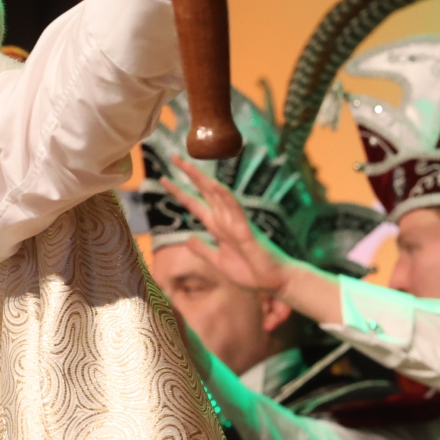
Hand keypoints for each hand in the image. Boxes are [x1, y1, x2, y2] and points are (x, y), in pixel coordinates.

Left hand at [162, 158, 343, 324]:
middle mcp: (225, 220)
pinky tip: (215, 185)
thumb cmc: (251, 271)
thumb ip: (204, 249)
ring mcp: (236, 222)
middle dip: (189, 176)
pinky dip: (225, 197)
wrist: (275, 281)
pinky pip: (235, 209)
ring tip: (188, 165)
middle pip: (204, 193)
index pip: (195, 204)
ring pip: (218, 195)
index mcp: (218, 227)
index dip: (179, 192)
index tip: (164, 179)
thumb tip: (187, 238)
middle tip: (174, 157)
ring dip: (203, 179)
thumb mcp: (219, 261)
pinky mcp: (247, 230)